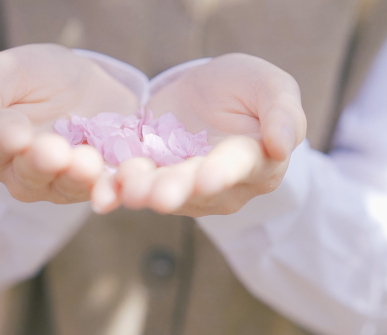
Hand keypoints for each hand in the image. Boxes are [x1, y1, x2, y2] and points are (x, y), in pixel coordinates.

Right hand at [0, 44, 138, 202]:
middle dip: (42, 163)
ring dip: (76, 176)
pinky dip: (107, 191)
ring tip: (87, 162)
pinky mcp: (95, 186)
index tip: (16, 135)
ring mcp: (59, 184)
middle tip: (54, 151)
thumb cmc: (40, 76)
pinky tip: (112, 188)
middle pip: (28, 174)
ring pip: (64, 186)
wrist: (92, 84)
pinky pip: (101, 192)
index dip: (6, 139)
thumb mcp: (11, 70)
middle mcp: (23, 173)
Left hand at [92, 53, 305, 216]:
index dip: (222, 173)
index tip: (205, 178)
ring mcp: (186, 191)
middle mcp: (223, 187)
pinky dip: (118, 191)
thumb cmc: (244, 88)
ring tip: (126, 190)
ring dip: (144, 192)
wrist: (201, 96)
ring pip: (164, 193)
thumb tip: (283, 145)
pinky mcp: (153, 183)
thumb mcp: (269, 86)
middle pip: (197, 189)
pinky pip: (135, 188)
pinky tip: (103, 193)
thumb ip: (282, 111)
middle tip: (157, 196)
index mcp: (257, 163)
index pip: (240, 168)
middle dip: (176, 191)